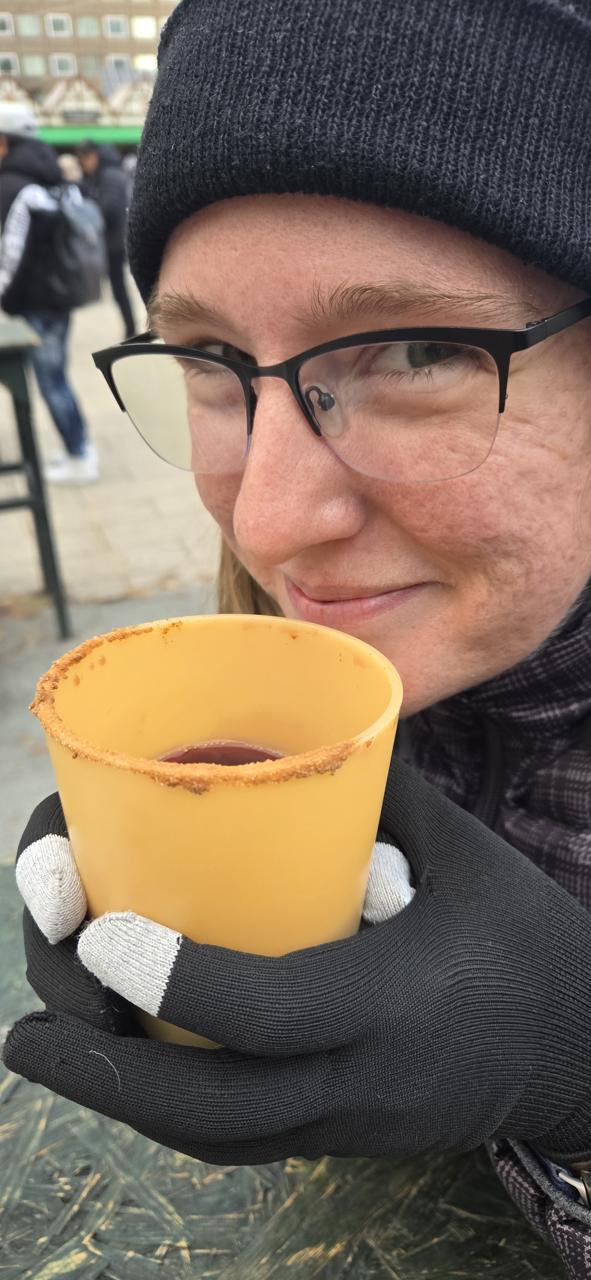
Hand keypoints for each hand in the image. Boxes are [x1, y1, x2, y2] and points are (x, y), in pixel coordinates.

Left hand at [5, 758, 590, 1167]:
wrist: (578, 1047)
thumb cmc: (517, 927)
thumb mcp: (453, 845)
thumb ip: (363, 789)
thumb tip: (272, 728)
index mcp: (396, 1002)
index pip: (269, 1011)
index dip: (172, 978)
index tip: (94, 931)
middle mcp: (365, 1082)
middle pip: (210, 1110)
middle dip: (100, 1073)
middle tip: (20, 1032)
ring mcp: (352, 1125)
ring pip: (211, 1136)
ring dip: (115, 1096)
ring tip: (41, 1044)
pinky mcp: (344, 1138)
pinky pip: (235, 1139)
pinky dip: (162, 1105)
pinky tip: (117, 1061)